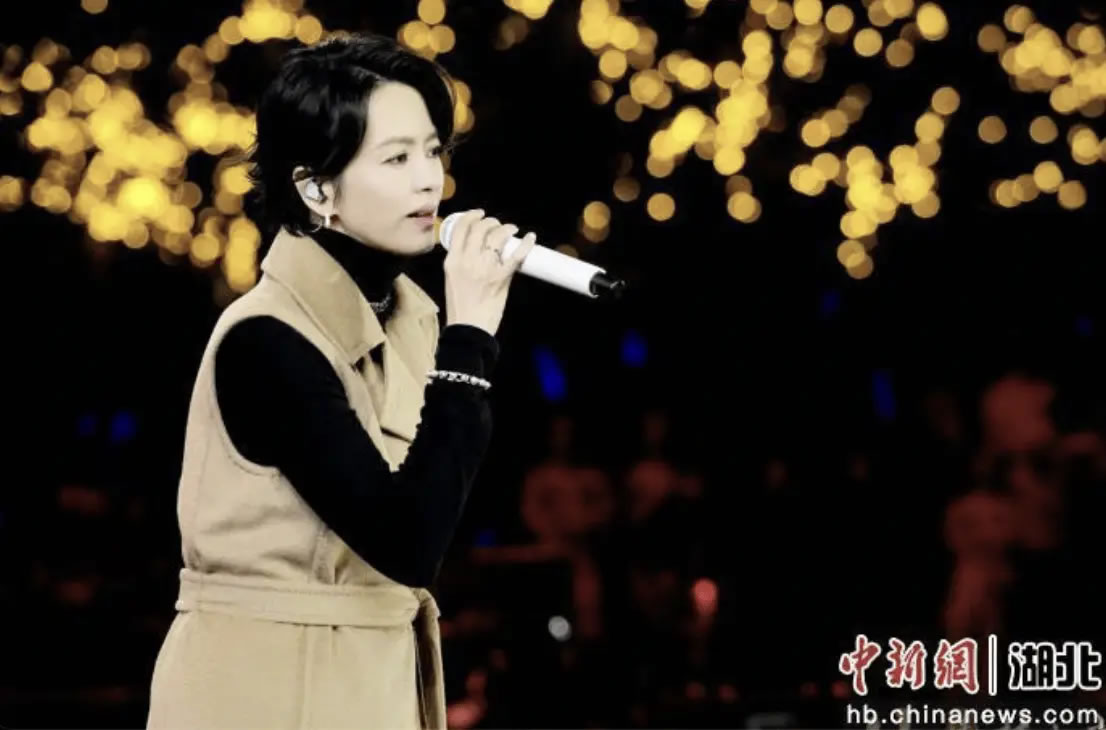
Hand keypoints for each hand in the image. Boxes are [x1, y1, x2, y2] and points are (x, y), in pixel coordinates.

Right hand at [443, 209, 536, 335]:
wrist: (469, 329)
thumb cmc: (461, 307)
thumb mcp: (452, 279)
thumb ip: (461, 263)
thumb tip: (476, 249)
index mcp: (452, 260)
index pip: (461, 228)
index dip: (472, 216)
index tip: (479, 214)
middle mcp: (467, 261)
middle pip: (480, 229)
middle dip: (491, 222)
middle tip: (497, 225)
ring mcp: (485, 268)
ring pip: (498, 237)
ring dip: (506, 229)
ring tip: (512, 230)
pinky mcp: (501, 278)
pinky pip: (516, 255)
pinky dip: (526, 244)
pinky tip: (530, 238)